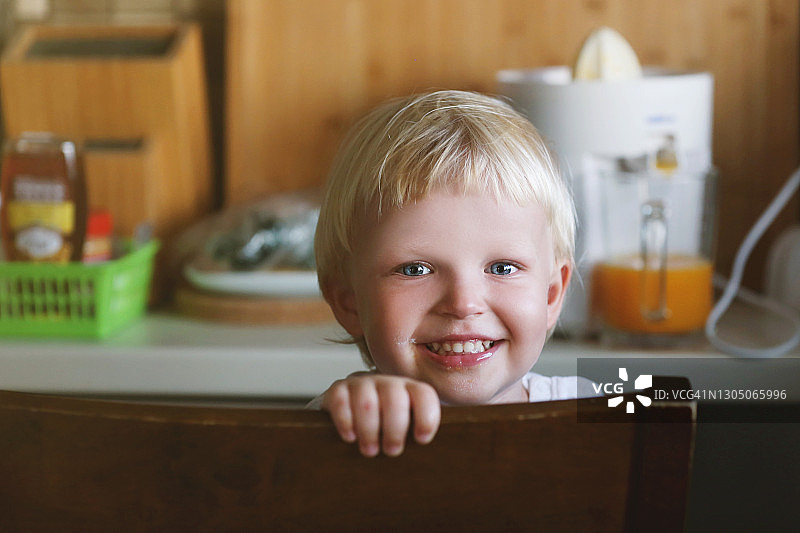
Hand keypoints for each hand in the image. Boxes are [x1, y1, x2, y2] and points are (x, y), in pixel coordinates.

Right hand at [320, 372, 440, 456]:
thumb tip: (438, 458)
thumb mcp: (406, 431)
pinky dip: (346, 422)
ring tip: (370, 450)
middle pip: (395, 399)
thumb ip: (419, 435)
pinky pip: (340, 401)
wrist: (349, 418)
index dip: (426, 417)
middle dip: (395, 429)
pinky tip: (349, 437)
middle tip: (392, 451)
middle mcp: (386, 382)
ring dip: (369, 429)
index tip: (422, 440)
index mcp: (409, 390)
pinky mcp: (337, 390)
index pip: (424, 394)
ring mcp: (360, 384)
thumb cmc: (384, 431)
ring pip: (367, 401)